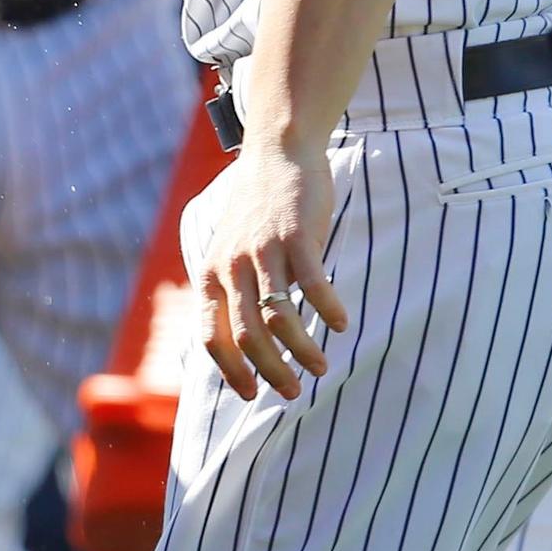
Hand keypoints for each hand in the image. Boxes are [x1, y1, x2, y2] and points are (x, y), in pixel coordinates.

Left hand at [179, 140, 348, 401]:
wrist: (276, 155)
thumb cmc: (257, 213)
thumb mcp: (229, 253)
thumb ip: (230, 292)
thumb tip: (242, 344)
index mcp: (211, 276)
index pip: (212, 338)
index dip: (230, 372)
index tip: (251, 395)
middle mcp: (231, 267)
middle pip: (247, 336)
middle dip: (271, 371)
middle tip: (294, 391)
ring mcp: (263, 251)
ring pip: (278, 317)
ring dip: (302, 350)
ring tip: (321, 366)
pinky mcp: (296, 236)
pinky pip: (313, 285)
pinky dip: (328, 310)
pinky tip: (340, 325)